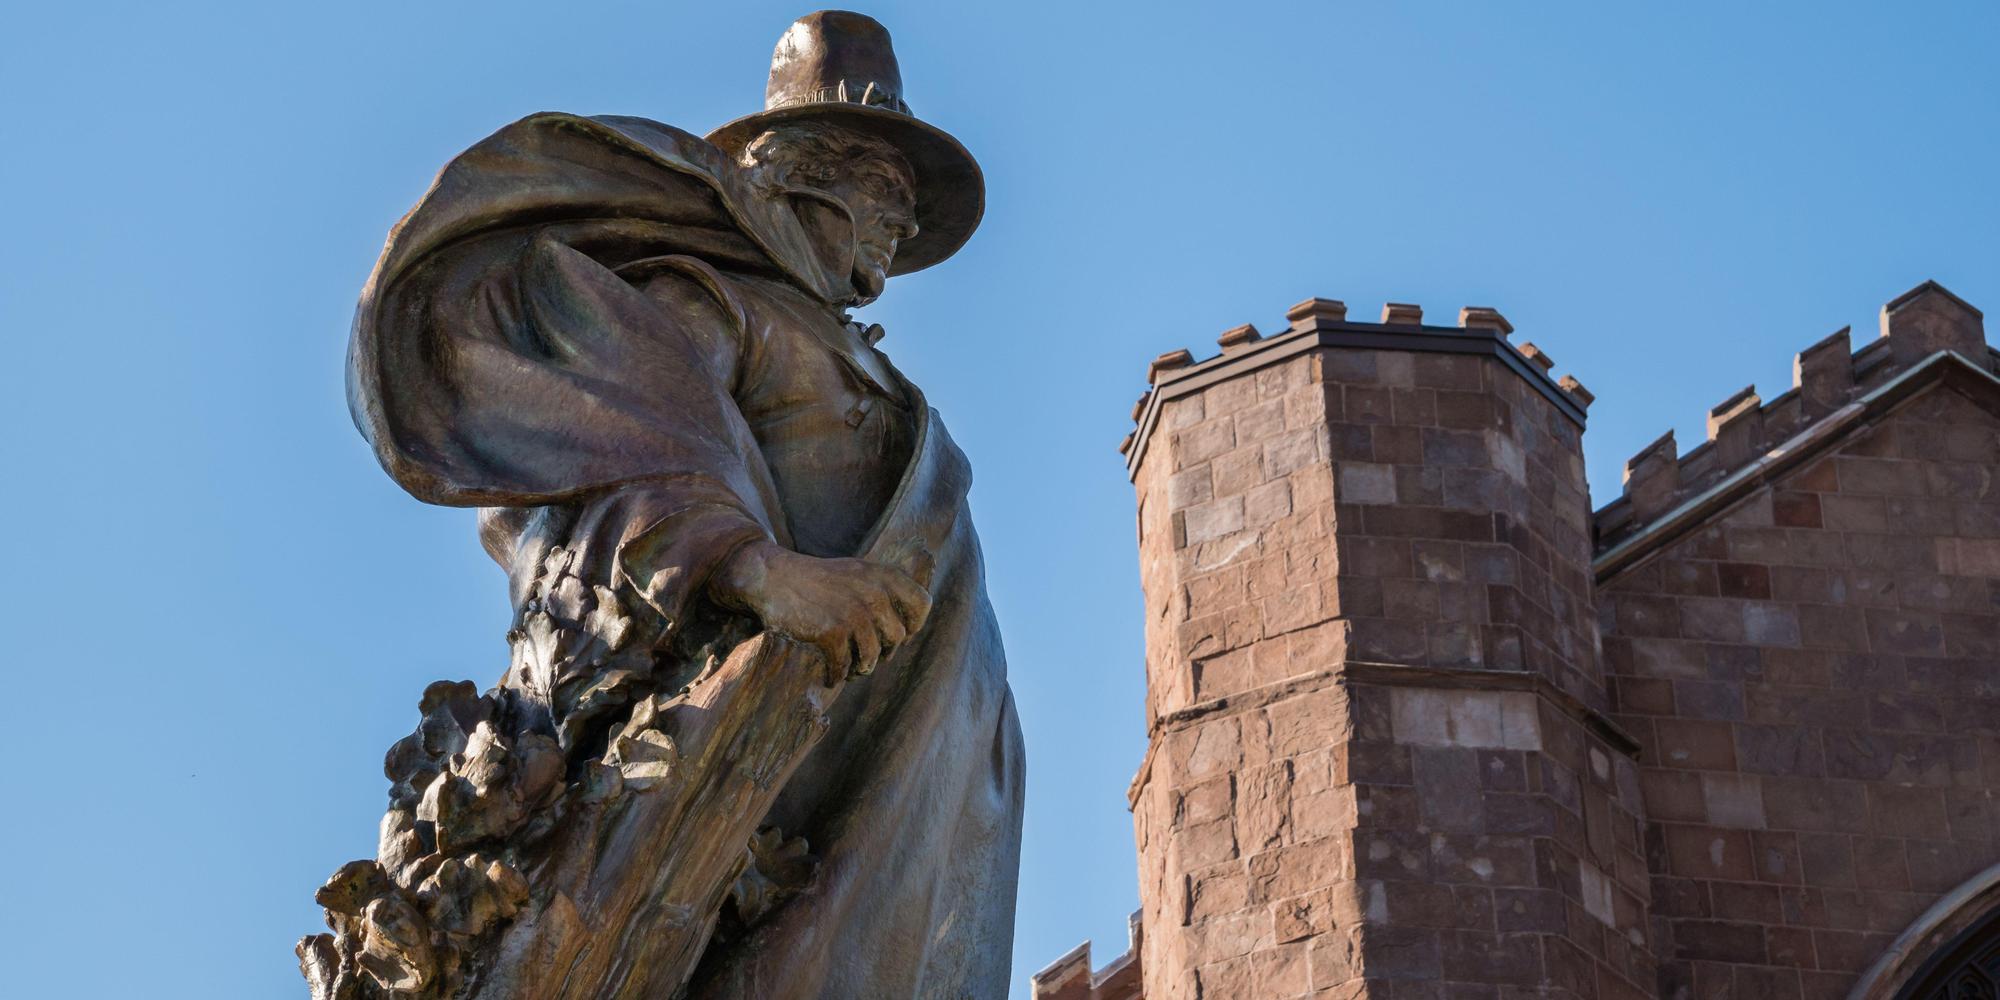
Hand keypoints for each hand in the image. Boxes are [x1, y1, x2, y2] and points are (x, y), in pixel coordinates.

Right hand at [711, 540, 932, 682]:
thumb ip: (884, 591)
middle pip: (897, 638)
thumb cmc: (818, 581)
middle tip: (864, 655)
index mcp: (884, 576)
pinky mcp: (831, 632)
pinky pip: (844, 667)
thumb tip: (908, 632)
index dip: (913, 625)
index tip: (897, 635)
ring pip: (872, 658)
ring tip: (848, 669)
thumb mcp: (858, 573)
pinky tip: (830, 676)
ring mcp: (853, 613)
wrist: (774, 577)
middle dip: (883, 652)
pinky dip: (836, 676)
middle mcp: (874, 593)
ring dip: (860, 669)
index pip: (923, 604)